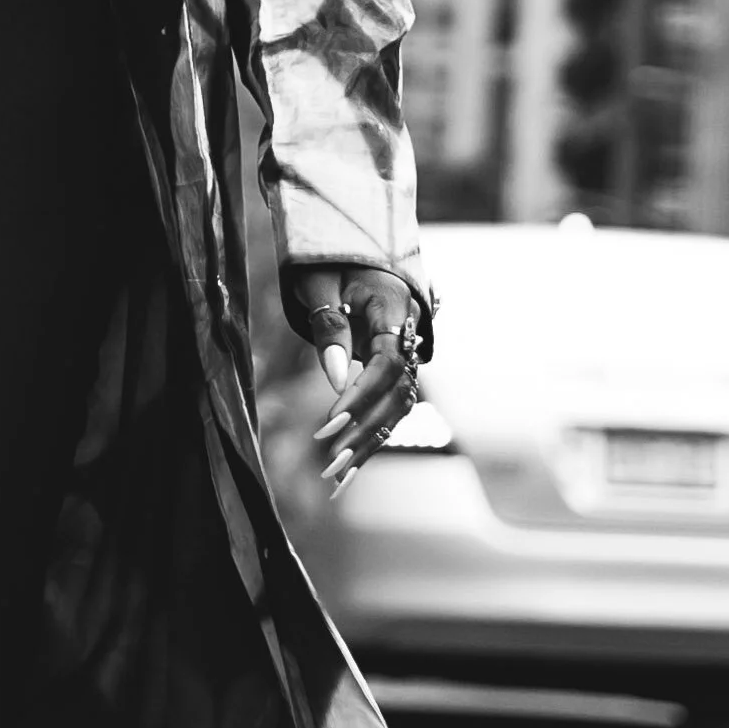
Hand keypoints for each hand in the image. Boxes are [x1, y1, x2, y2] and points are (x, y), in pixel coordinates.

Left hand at [290, 263, 420, 499]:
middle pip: (396, 393)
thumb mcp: (319, 283)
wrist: (351, 249)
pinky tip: (347, 471)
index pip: (386, 362)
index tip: (330, 421)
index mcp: (394, 308)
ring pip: (396, 407)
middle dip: (364, 429)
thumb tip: (336, 379)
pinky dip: (369, 437)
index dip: (362, 394)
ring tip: (336, 478)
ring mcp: (406, 354)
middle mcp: (409, 336)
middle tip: (331, 460)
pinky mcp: (394, 370)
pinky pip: (388, 406)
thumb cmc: (328, 259)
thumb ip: (329, 325)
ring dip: (368, 442)